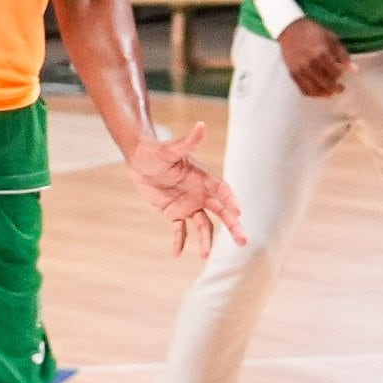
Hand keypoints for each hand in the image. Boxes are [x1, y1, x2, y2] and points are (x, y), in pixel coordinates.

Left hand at [123, 121, 238, 256]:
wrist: (138, 159)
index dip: (230, 201)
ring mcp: (189, 204)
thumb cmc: (155, 150)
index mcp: (203, 177)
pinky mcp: (174, 212)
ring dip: (205, 240)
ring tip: (205, 256)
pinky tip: (177, 253)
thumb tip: (201, 126)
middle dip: (232, 226)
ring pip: (203, 225)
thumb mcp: (169, 149)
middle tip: (243, 242)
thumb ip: (187, 142)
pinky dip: (179, 241)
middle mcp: (200, 193)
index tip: (238, 212)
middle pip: (221, 212)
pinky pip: (180, 230)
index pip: (222, 190)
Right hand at [276, 19, 351, 97]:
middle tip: (340, 87)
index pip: (336, 72)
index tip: (342, 73)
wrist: (290, 28)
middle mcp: (310, 64)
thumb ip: (343, 55)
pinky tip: (318, 91)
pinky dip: (313, 93)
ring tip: (331, 92)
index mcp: (321, 53)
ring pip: (315, 90)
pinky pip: (304, 90)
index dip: (341, 74)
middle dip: (336, 88)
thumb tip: (354, 69)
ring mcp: (300, 70)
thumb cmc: (312, 32)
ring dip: (325, 94)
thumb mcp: (331, 38)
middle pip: (326, 84)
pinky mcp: (293, 74)